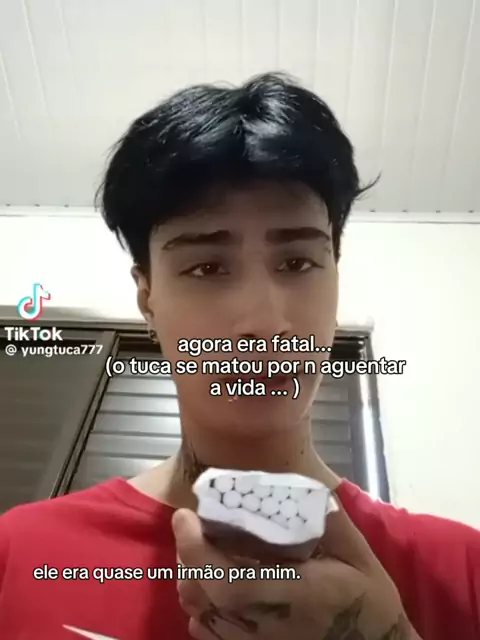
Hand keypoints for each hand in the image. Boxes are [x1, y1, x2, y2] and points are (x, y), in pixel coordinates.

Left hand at [172, 502, 419, 639]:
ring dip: (189, 578)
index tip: (185, 516)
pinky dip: (199, 604)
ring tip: (196, 548)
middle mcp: (271, 626)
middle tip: (190, 526)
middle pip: (205, 599)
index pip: (231, 582)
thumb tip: (291, 483)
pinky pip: (208, 635)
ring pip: (200, 617)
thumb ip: (324, 517)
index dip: (198, 551)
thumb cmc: (365, 594)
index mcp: (297, 593)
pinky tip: (209, 582)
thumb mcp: (354, 549)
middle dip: (186, 558)